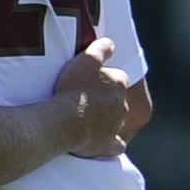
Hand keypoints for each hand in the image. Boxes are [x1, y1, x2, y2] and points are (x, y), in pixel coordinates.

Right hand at [52, 34, 135, 158]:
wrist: (66, 120)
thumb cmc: (74, 89)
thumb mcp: (87, 59)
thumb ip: (101, 49)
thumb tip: (111, 43)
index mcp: (120, 82)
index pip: (118, 78)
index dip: (106, 80)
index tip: (93, 82)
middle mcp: (123, 104)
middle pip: (119, 101)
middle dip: (108, 101)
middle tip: (89, 101)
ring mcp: (117, 126)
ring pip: (119, 122)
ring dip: (109, 121)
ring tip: (92, 121)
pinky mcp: (109, 145)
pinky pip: (116, 145)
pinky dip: (112, 144)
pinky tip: (103, 143)